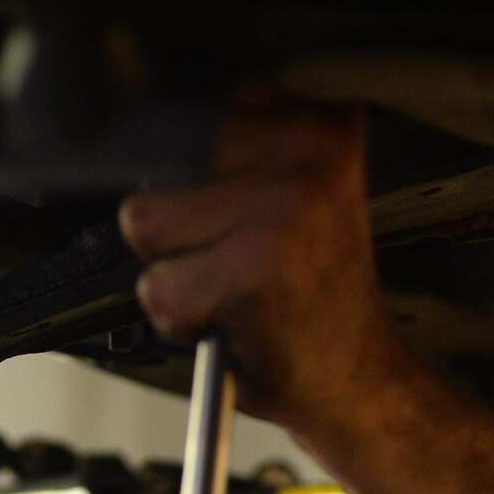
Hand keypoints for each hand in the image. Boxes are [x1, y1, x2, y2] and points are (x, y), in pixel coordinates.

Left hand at [119, 106, 409, 432]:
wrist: (358, 380)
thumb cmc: (311, 294)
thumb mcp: (288, 190)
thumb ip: (229, 144)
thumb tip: (135, 130)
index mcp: (316, 115)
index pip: (183, 113)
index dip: (189, 176)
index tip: (235, 212)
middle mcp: (308, 145)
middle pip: (157, 164)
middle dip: (180, 224)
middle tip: (243, 260)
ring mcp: (284, 206)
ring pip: (146, 223)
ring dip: (176, 270)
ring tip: (237, 288)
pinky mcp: (256, 267)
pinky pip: (158, 288)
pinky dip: (181, 320)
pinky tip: (237, 322)